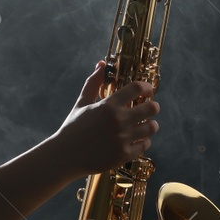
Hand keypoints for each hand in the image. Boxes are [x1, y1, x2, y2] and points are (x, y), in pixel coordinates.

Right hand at [50, 60, 160, 178]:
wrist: (66, 156)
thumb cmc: (73, 127)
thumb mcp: (82, 103)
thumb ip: (94, 82)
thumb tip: (102, 64)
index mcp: (108, 105)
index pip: (137, 88)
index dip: (147, 87)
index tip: (147, 91)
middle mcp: (118, 120)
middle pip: (152, 108)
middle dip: (153, 106)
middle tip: (149, 108)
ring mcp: (122, 138)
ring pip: (152, 127)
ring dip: (151, 125)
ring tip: (145, 125)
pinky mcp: (123, 154)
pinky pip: (145, 145)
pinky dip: (143, 142)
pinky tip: (136, 140)